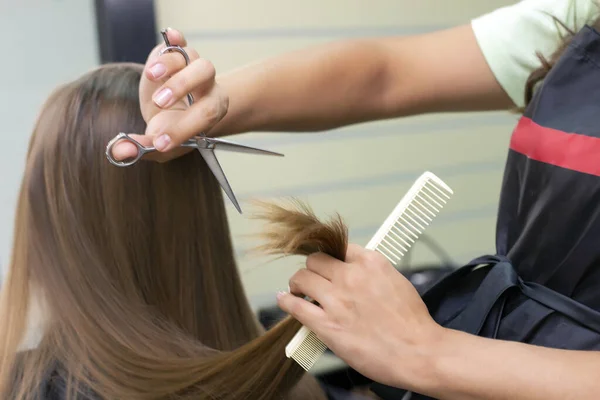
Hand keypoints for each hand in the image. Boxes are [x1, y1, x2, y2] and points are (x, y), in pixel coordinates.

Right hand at [110, 28, 228, 162]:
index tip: (159, 142)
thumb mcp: (160, 146)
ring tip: (151, 75)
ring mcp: (190, 66)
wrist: (170, 112)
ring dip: (170, 64)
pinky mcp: (174, 53)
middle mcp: (207, 85)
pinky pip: (179, 43)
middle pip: (206, 75)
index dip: (184, 128)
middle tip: (159, 103)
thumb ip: (143, 149)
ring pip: (191, 56)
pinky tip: (170, 36)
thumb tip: (119, 151)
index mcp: (212, 110)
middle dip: (182, 86)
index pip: (207, 114)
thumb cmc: (170, 130)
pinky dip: (175, 39)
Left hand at [277, 244, 444, 388]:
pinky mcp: (326, 324)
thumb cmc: (412, 324)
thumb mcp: (397, 282)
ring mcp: (337, 300)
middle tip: (313, 279)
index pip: (340, 248)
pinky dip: (287, 300)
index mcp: (371, 263)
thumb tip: (356, 274)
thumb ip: (373, 274)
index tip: (329, 266)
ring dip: (298, 283)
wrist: (418, 352)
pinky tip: (285, 299)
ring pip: (302, 278)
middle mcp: (351, 276)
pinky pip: (295, 305)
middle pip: (316, 260)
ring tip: (298, 290)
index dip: (333, 258)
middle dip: (313, 268)